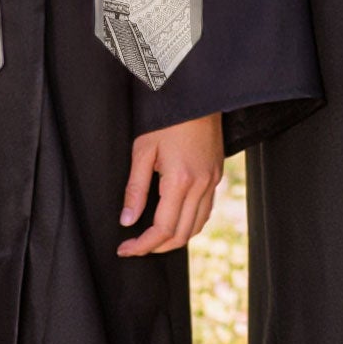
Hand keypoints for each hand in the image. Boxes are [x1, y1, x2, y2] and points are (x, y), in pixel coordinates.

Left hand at [117, 111, 223, 256]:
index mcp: (180, 180)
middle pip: (181, 234)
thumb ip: (135, 189)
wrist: (197, 95)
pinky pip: (206, 210)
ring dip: (175, 238)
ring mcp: (212, 180)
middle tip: (135, 246)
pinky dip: (190, 223)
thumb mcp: (143, 150)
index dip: (142, 245)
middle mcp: (201, 184)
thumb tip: (127, 220)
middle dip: (157, 247)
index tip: (125, 249)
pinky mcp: (217, 174)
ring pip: (197, 225)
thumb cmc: (168, 118)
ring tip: (153, 238)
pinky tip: (175, 219)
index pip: (162, 229)